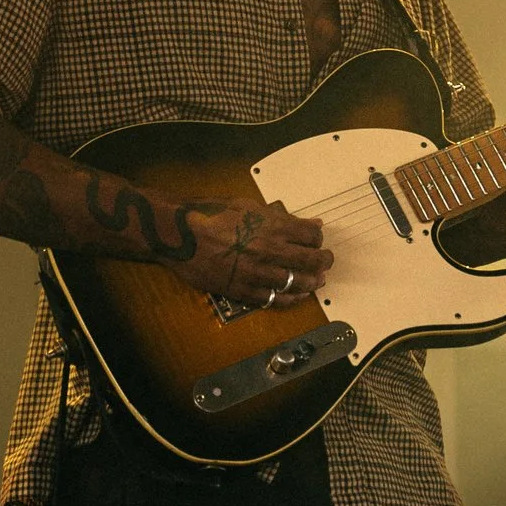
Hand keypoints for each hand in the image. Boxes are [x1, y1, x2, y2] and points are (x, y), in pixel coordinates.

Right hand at [176, 197, 331, 307]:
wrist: (179, 234)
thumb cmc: (209, 214)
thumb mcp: (248, 206)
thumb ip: (281, 216)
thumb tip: (309, 222)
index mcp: (270, 226)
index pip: (311, 236)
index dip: (318, 239)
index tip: (316, 241)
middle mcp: (267, 250)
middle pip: (310, 261)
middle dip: (323, 262)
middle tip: (326, 262)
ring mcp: (255, 273)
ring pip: (296, 283)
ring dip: (311, 283)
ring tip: (316, 281)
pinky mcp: (242, 290)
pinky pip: (274, 300)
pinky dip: (289, 299)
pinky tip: (295, 295)